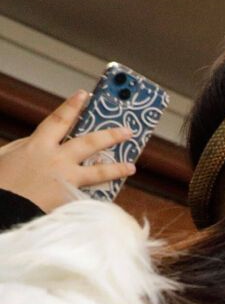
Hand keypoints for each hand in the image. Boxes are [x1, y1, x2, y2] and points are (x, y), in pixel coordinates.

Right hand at [0, 92, 135, 212]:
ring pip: (98, 171)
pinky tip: (111, 197)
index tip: (85, 95)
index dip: (72, 106)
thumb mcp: (5, 156)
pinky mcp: (70, 199)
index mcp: (37, 145)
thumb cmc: (1, 182)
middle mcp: (56, 160)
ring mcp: (66, 180)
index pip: (59, 120)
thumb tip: (37, 143)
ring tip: (131, 167)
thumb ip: (24, 148)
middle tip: (127, 130)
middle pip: (89, 142)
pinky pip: (89, 196)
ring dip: (117, 168)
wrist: (4, 209)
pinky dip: (100, 197)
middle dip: (110, 135)